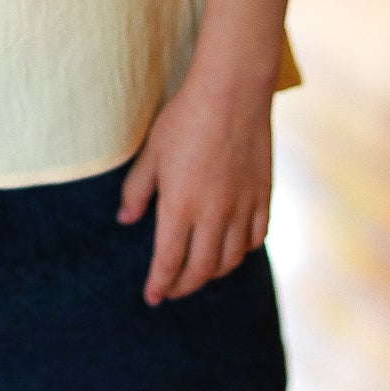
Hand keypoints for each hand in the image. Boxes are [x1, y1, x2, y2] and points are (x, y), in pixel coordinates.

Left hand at [117, 74, 272, 305]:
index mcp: (180, 206)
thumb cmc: (185, 118)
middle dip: (183, 286)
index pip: (168, 262)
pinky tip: (232, 248)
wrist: (232, 92)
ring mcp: (242, 207)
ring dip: (212, 273)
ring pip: (230, 259)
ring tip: (199, 272)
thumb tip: (126, 220)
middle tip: (172, 290)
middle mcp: (214, 215)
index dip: (159, 285)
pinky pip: (256, 238)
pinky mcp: (263, 196)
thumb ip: (137, 190)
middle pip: (201, 270)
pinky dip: (242, 251)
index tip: (152, 297)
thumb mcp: (151, 153)